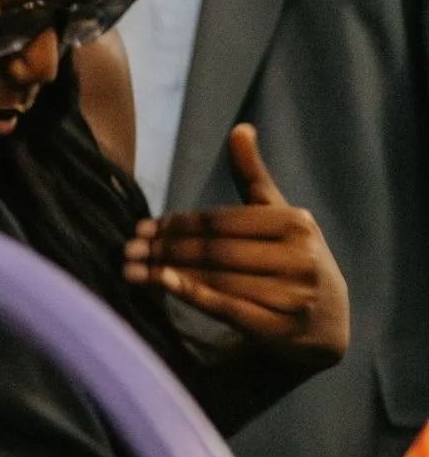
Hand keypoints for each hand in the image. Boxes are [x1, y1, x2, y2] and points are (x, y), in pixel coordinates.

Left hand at [123, 125, 349, 357]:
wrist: (328, 323)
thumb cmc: (293, 260)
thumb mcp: (279, 217)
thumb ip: (254, 177)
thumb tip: (239, 128)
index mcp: (296, 224)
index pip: (223, 220)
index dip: (179, 222)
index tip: (144, 226)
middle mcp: (298, 257)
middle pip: (216, 249)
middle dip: (166, 248)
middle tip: (128, 248)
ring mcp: (290, 294)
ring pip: (215, 277)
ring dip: (167, 272)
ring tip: (130, 269)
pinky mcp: (278, 327)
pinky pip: (225, 306)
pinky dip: (190, 293)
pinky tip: (159, 283)